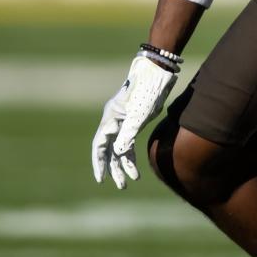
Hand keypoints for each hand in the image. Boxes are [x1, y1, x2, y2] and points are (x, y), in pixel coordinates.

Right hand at [91, 53, 177, 189]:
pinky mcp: (134, 120)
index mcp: (110, 118)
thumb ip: (128, 134)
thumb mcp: (138, 115)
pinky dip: (131, 155)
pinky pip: (128, 142)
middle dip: (113, 168)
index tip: (102, 179)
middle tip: (120, 186)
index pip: (100, 145)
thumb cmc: (147, 90)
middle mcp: (114, 120)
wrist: (157, 71)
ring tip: (130, 181)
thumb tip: (119, 154)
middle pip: (109, 149)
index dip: (99, 163)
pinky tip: (136, 168)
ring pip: (119, 147)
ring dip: (123, 164)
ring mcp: (124, 120)